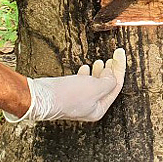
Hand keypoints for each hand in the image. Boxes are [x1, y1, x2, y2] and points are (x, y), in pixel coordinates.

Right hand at [4, 48, 125, 122]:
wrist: (42, 98)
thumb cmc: (68, 96)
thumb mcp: (95, 88)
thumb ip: (108, 82)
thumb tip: (112, 75)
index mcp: (99, 109)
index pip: (116, 86)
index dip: (119, 68)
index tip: (120, 52)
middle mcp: (90, 107)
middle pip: (106, 85)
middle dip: (111, 70)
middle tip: (113, 57)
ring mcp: (79, 101)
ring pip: (94, 84)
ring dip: (99, 71)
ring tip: (100, 62)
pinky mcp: (69, 94)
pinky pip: (83, 83)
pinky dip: (86, 74)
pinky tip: (84, 68)